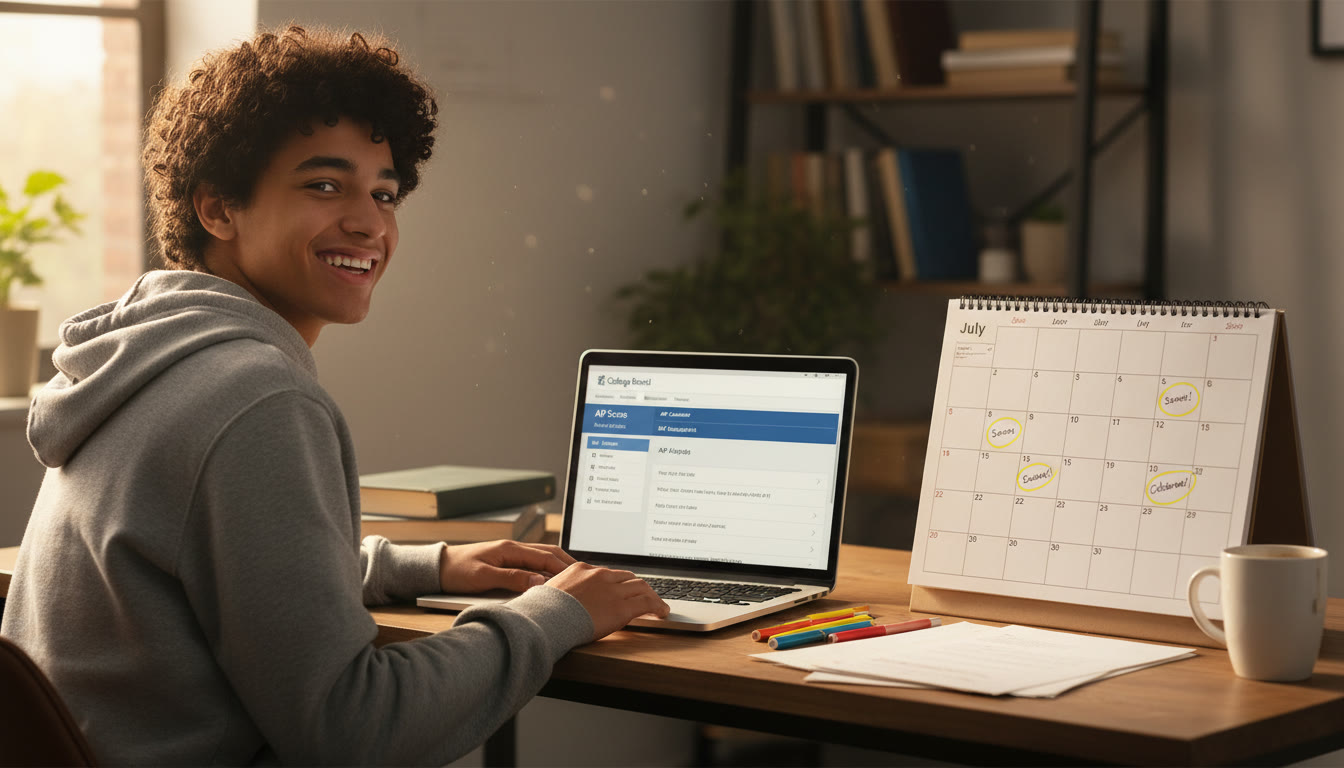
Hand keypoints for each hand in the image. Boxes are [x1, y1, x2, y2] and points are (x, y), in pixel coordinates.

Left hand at [438, 541, 575, 593]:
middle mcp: (513, 548)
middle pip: (548, 553)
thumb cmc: (457, 572)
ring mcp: (510, 553)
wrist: (437, 568)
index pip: (545, 557)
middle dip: (568, 563)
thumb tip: (538, 582)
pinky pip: (533, 562)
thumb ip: (512, 579)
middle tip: (586, 576)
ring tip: (574, 576)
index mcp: (510, 549)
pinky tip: (552, 577)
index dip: (564, 568)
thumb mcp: (483, 578)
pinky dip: (547, 568)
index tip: (580, 578)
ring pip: (542, 556)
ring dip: (558, 564)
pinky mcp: (505, 560)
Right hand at [546, 562, 669, 639]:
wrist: (546, 619)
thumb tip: (556, 597)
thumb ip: (560, 590)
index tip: (622, 590)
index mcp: (582, 569)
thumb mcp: (547, 591)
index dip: (618, 583)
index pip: (607, 573)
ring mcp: (612, 590)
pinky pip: (647, 603)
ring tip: (657, 605)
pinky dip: (657, 606)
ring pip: (641, 587)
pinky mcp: (622, 607)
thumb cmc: (541, 610)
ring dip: (651, 596)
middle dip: (637, 587)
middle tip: (644, 596)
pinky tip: (661, 612)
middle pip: (627, 577)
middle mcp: (600, 575)